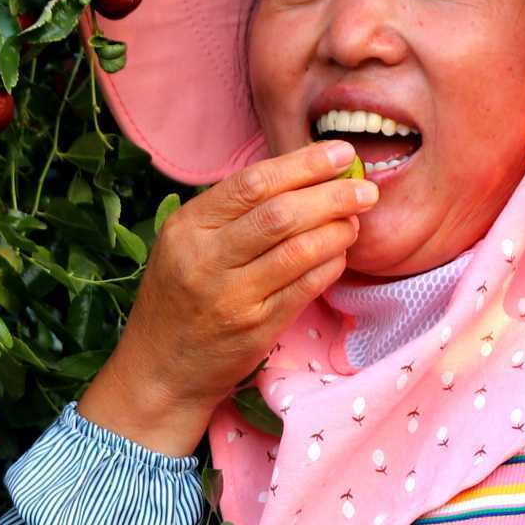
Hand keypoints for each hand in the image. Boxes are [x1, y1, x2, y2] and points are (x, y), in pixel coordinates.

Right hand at [81, 143, 378, 458]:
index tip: (339, 154)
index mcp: (186, 228)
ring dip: (338, 231)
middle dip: (332, 195)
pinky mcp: (255, 328)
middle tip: (365, 189)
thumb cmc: (179, 299)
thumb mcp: (185, 245)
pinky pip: (305, 287)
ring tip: (355, 221)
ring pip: (299, 250)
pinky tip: (340, 254)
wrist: (160, 370)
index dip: (303, 164)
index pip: (252, 183)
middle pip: (280, 214)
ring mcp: (231, 297)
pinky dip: (330, 265)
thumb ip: (230, 213)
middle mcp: (205, 259)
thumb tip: (300, 174)